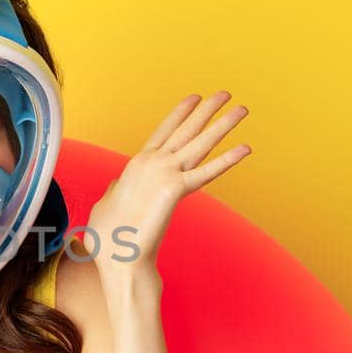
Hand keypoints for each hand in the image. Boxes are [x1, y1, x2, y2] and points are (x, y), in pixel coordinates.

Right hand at [87, 91, 251, 276]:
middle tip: (224, 93)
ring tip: (241, 109)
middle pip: (184, 130)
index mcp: (135, 164)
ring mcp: (163, 174)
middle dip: (205, 110)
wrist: (119, 258)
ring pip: (199, 143)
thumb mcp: (106, 205)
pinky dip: (227, 160)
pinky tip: (245, 148)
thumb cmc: (110, 239)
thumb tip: (116, 186)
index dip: (180, 114)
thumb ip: (114, 191)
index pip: (163, 132)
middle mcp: (150, 162)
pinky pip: (208, 172)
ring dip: (222, 124)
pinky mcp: (175, 190)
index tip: (194, 99)